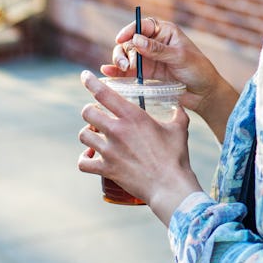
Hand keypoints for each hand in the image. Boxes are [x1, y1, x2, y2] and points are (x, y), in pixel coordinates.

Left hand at [78, 70, 201, 225]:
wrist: (170, 185)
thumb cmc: (176, 156)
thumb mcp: (180, 128)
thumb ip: (178, 113)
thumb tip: (179, 105)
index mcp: (133, 116)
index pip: (104, 93)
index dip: (91, 82)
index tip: (85, 76)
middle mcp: (117, 130)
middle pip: (87, 112)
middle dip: (91, 111)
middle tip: (99, 115)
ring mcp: (109, 150)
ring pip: (84, 135)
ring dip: (88, 134)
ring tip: (96, 135)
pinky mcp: (106, 169)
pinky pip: (83, 162)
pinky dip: (85, 159)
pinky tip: (91, 157)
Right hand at [100, 17, 238, 141]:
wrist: (204, 93)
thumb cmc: (198, 70)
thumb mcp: (180, 58)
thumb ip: (158, 50)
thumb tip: (136, 40)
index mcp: (165, 32)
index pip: (142, 25)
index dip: (130, 30)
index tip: (121, 39)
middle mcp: (154, 43)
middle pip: (131, 41)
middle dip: (124, 50)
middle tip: (126, 63)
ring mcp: (148, 58)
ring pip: (127, 55)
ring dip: (120, 60)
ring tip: (122, 68)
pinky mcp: (145, 74)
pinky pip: (128, 70)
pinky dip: (117, 71)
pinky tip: (108, 73)